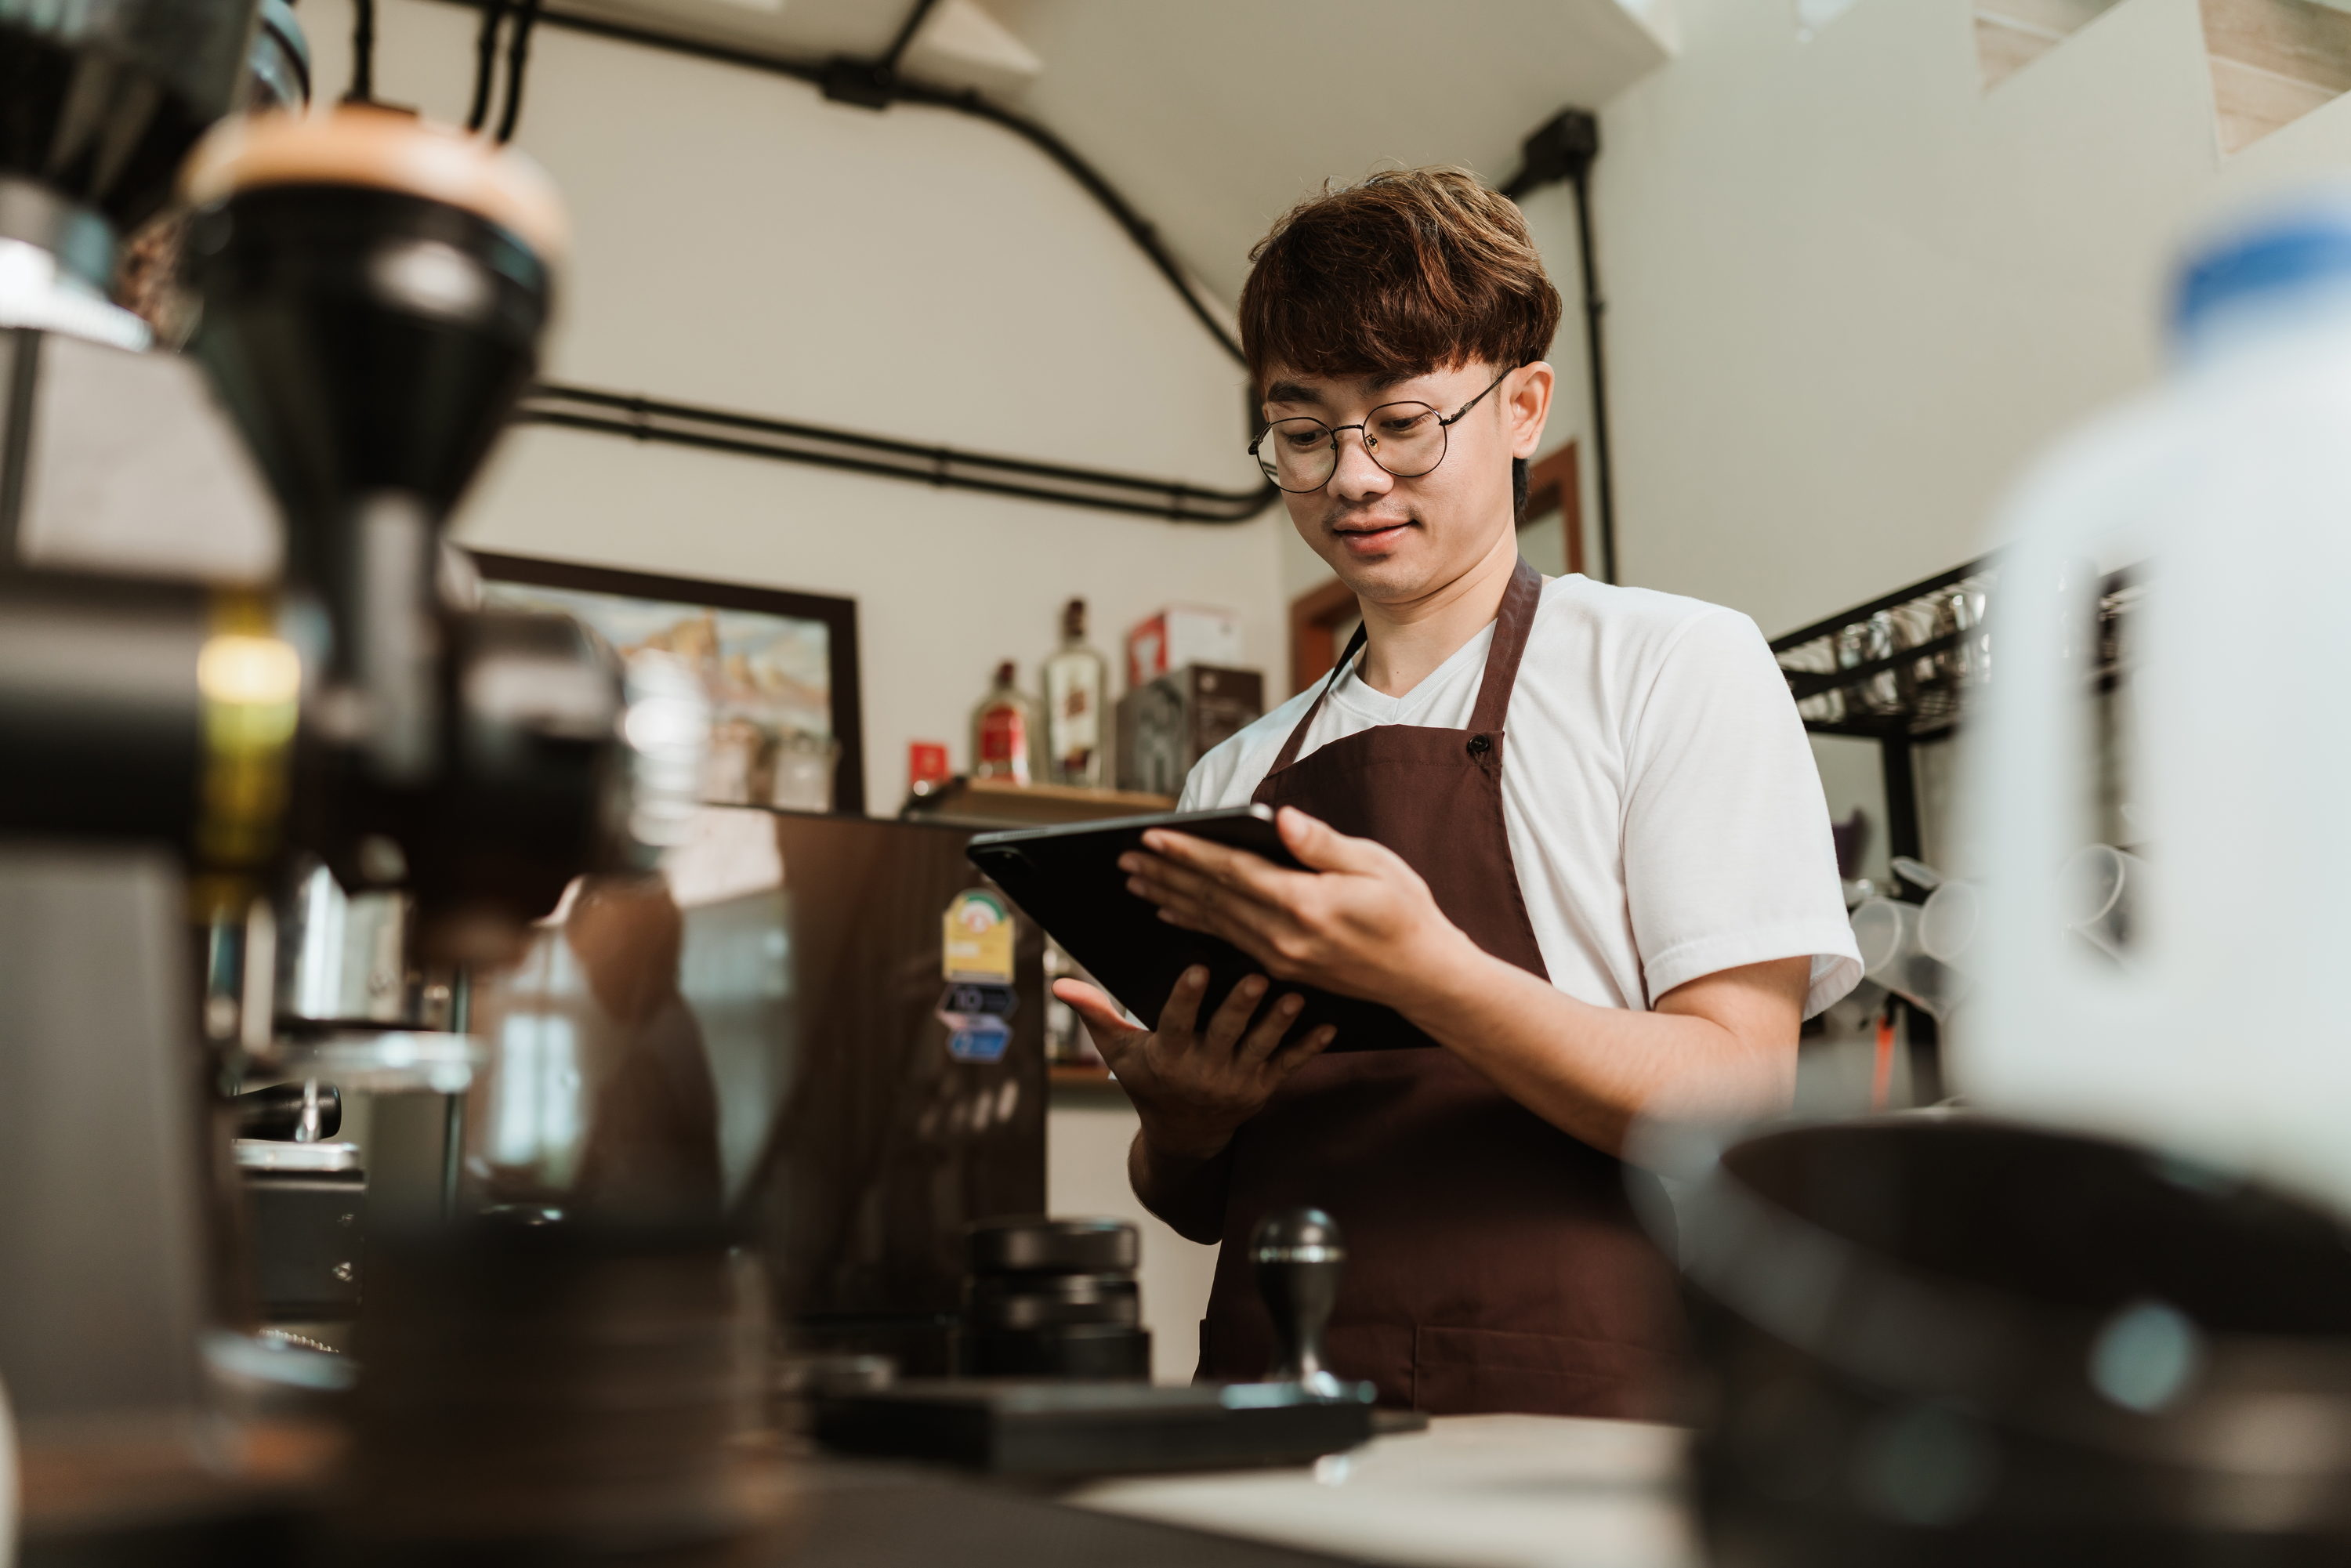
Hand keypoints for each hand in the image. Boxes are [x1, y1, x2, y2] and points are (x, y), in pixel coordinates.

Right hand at [1054, 965, 1333, 1159]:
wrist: (1185, 1137)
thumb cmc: (1149, 1084)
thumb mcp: (1119, 1054)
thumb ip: (1095, 1015)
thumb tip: (1060, 984)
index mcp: (1168, 1057)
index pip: (1176, 1024)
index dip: (1186, 998)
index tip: (1197, 968)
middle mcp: (1204, 1071)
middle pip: (1225, 1034)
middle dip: (1240, 1007)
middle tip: (1256, 977)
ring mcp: (1238, 1081)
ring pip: (1262, 1048)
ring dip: (1279, 1023)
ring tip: (1294, 996)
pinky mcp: (1264, 1086)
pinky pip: (1289, 1066)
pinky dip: (1309, 1047)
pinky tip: (1327, 1025)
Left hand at [1120, 807, 1482, 1014]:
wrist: (1423, 977)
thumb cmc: (1406, 913)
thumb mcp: (1376, 866)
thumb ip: (1323, 844)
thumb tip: (1279, 819)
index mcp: (1305, 904)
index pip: (1233, 872)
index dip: (1189, 852)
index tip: (1152, 837)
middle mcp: (1284, 935)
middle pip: (1212, 897)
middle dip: (1165, 874)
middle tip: (1126, 856)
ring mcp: (1279, 956)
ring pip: (1212, 920)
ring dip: (1171, 897)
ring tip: (1136, 880)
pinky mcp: (1281, 967)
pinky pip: (1225, 939)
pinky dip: (1194, 921)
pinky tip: (1172, 911)